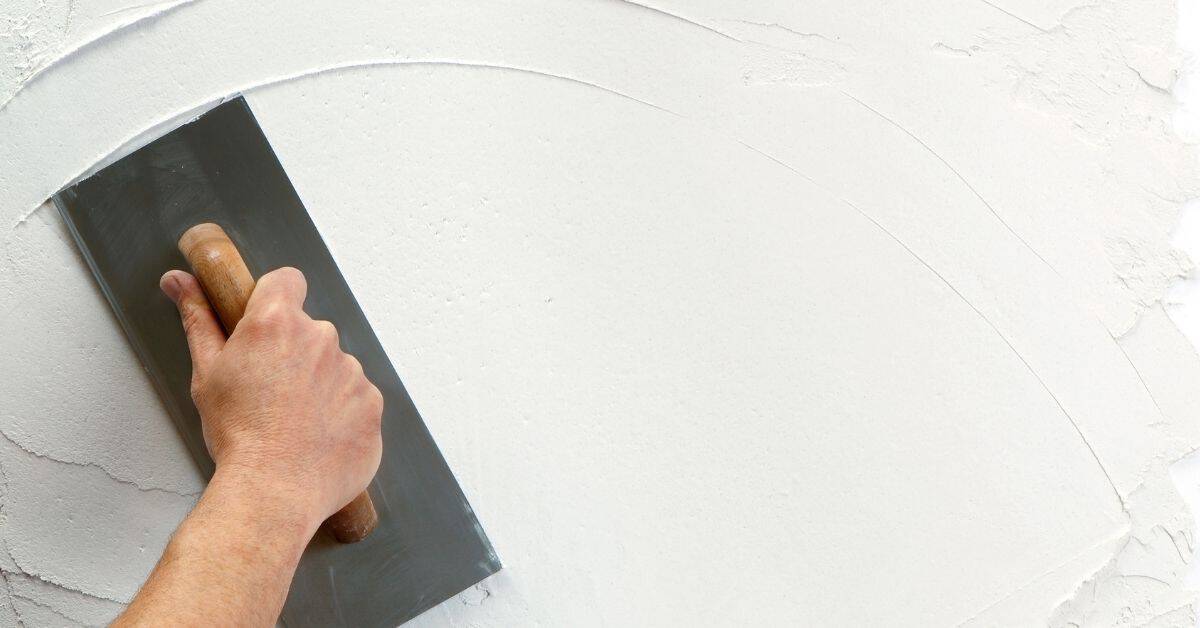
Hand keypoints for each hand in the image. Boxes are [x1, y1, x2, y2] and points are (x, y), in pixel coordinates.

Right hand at [160, 266, 382, 529]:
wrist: (274, 491)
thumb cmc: (237, 435)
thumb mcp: (206, 373)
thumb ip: (199, 319)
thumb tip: (180, 281)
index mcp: (276, 322)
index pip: (287, 281)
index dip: (275, 298)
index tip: (266, 323)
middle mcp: (321, 338)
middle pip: (310, 330)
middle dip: (294, 352)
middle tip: (270, 392)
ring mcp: (352, 371)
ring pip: (335, 367)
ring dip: (320, 385)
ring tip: (294, 423)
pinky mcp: (372, 403)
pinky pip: (357, 399)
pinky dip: (342, 414)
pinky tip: (317, 437)